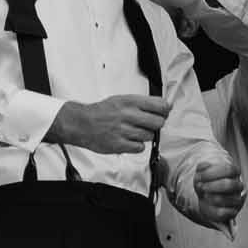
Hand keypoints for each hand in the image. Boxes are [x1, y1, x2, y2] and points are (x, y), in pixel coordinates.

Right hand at [48, 94, 170, 153]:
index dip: (165, 110)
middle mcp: (127, 115)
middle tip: (149, 124)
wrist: (81, 123)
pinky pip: (140, 148)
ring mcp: (123, 131)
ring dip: (145, 135)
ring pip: (149, 136)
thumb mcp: (122, 100)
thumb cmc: (102, 112)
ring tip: (134, 132)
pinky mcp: (119, 145)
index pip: (160, 105)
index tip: (164, 113)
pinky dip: (137, 146)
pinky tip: (129, 140)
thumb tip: (166, 106)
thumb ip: (143, 103)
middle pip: (158, 122)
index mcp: (129, 101)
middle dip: (157, 124)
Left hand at [192, 157, 245, 229]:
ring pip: (230, 199)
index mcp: (234, 173)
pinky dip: (216, 209)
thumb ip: (202, 167)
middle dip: (213, 186)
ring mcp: (237, 199)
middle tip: (201, 187)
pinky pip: (228, 212)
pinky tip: (208, 204)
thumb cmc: (206, 182)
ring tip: (204, 195)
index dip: (213, 172)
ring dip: (213, 197)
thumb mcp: (202, 173)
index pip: (229, 170)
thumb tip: (204, 165)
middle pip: (230, 185)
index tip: (199, 175)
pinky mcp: (233, 211)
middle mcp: (238, 186)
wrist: (207, 198)